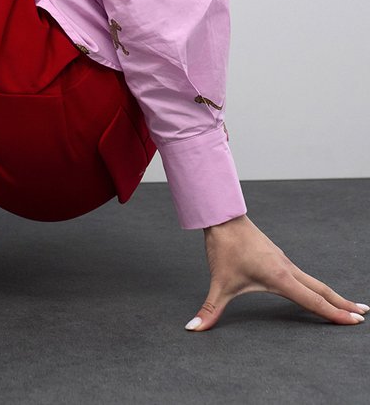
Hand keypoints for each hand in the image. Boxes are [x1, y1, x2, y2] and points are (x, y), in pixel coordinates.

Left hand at [185, 214, 367, 330]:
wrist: (222, 216)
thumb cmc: (224, 248)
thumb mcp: (218, 284)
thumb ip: (209, 310)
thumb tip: (192, 329)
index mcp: (280, 278)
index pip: (313, 301)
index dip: (334, 313)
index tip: (355, 321)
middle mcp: (287, 269)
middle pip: (321, 290)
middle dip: (343, 304)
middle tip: (364, 314)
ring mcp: (284, 261)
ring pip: (313, 281)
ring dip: (331, 294)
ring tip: (348, 305)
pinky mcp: (278, 257)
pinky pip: (303, 275)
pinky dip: (317, 286)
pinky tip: (317, 291)